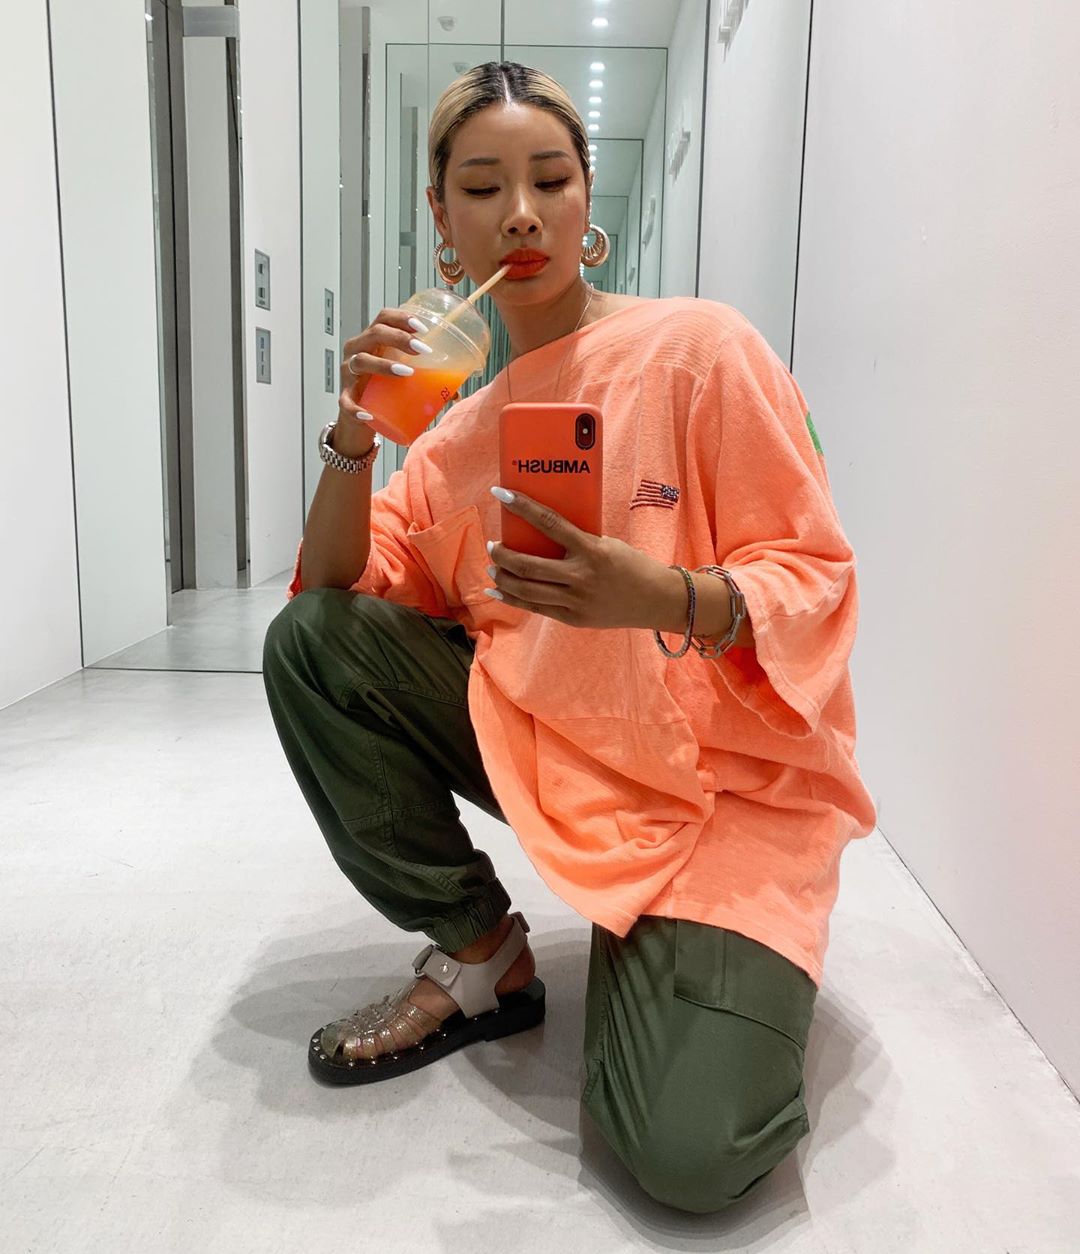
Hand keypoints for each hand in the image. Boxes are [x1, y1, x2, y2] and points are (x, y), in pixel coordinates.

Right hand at [337, 305, 433, 420]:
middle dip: (399, 338)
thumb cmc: (382, 389)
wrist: (359, 415)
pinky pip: (346, 402)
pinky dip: (356, 408)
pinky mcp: (344, 397)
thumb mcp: (400, 378)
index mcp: (372, 342)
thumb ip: (425, 380)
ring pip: (361, 361)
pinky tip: (368, 415)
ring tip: (406, 373)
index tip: (422, 328)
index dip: (401, 318)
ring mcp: (348, 374)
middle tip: (422, 350)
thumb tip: (455, 391)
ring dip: (384, 365)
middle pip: (374, 334)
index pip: (383, 318)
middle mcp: (357, 351)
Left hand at [484, 488, 667, 628]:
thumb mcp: (606, 544)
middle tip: (492, 545)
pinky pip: (535, 608)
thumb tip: (541, 533)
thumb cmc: (631, 565)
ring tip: (493, 568)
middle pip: (526, 565)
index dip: (521, 506)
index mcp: (592, 550)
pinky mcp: (573, 618)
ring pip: (525, 590)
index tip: (500, 493)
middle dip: (501, 554)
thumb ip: (576, 541)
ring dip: (502, 577)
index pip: (549, 522)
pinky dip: (512, 599)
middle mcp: (581, 576)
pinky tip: (496, 591)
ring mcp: (575, 600)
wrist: (656, 600)